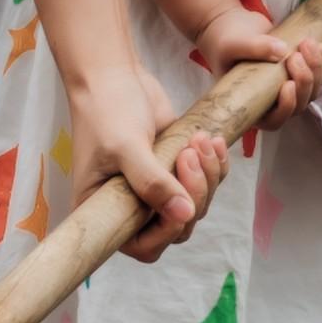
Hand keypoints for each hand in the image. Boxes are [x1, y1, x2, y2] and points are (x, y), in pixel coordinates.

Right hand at [62, 57, 228, 259]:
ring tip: (200, 141)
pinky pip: (206, 183)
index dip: (167, 231)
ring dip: (208, 175)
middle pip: (178, 225)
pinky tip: (212, 140)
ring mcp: (155, 191)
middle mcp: (130, 208)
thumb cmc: (107, 111)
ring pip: (196, 204)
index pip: (143, 246)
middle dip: (194, 192)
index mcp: (105, 213)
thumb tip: (185, 214)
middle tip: (190, 153)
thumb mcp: (126, 148)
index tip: (179, 198)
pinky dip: (216, 165)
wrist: (113, 76)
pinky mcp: (174, 171)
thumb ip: (153, 183)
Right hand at [187, 7, 321, 110]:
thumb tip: (281, 51)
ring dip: (316, 69)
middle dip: (304, 80)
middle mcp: (272, 102)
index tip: (288, 84)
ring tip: (306, 43)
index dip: (287, 107)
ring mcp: (288, 88)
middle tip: (295, 55)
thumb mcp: (233, 44)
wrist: (232, 26)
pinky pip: (319, 75)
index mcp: (251, 106)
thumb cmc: (224, 41)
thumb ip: (253, 48)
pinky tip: (320, 46)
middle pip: (300, 104)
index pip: (275, 120)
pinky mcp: (299, 73)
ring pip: (313, 90)